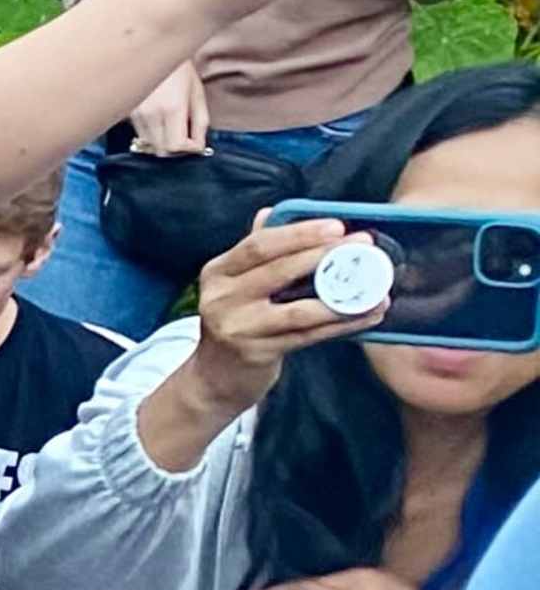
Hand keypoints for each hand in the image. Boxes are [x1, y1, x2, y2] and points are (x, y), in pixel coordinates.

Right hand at [129, 62, 210, 160]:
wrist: (154, 47)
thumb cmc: (180, 68)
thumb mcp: (197, 93)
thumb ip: (200, 122)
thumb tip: (200, 146)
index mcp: (171, 108)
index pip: (176, 146)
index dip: (189, 148)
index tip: (196, 142)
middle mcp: (150, 114)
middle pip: (161, 150)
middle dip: (176, 148)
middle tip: (186, 136)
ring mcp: (136, 113)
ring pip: (149, 143)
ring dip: (162, 141)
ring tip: (173, 125)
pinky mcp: (127, 112)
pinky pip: (140, 133)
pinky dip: (151, 133)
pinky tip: (159, 118)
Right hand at [186, 210, 357, 411]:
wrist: (214, 376)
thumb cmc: (236, 321)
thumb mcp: (235, 284)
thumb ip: (255, 252)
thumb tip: (270, 212)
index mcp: (218, 272)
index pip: (259, 245)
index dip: (298, 234)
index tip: (336, 226)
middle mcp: (221, 298)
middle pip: (279, 271)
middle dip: (326, 257)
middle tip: (364, 248)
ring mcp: (238, 328)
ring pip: (299, 309)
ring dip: (341, 298)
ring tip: (375, 288)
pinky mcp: (256, 353)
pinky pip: (307, 335)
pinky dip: (340, 325)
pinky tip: (366, 316)